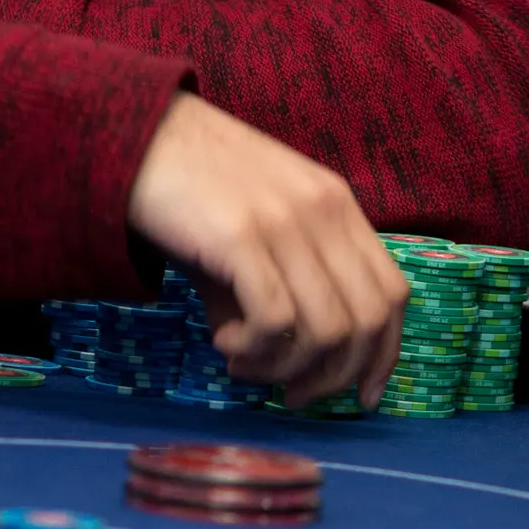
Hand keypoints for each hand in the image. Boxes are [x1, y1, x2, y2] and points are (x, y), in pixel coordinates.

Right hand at [127, 92, 407, 404]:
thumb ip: (279, 284)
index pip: (392, 293)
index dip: (384, 354)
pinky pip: (275, 320)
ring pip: (323, 331)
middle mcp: (325, 212)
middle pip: (365, 323)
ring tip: (242, 365)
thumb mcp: (255, 227)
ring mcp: (286, 222)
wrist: (136, 132)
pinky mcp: (242, 236)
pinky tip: (223, 343)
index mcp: (338, 204)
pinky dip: (254, 350)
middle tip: (290, 396)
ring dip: (284, 368)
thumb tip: (274, 356)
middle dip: (332, 378)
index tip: (362, 395)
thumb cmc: (192, 183)